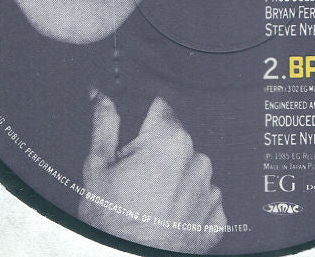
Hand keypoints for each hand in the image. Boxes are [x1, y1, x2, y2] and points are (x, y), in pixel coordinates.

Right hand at [79, 93, 225, 252]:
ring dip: (175, 178)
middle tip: (136, 179)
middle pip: (176, 141)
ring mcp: (210, 189)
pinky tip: (168, 216)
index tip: (134, 140)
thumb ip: (105, 123)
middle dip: (158, 153)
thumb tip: (101, 95)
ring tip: (151, 202)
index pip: (162, 109)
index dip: (144, 122)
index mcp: (170, 139)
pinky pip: (203, 199)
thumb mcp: (98, 166)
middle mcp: (197, 159)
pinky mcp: (216, 217)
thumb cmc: (111, 220)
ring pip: (190, 170)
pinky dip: (188, 205)